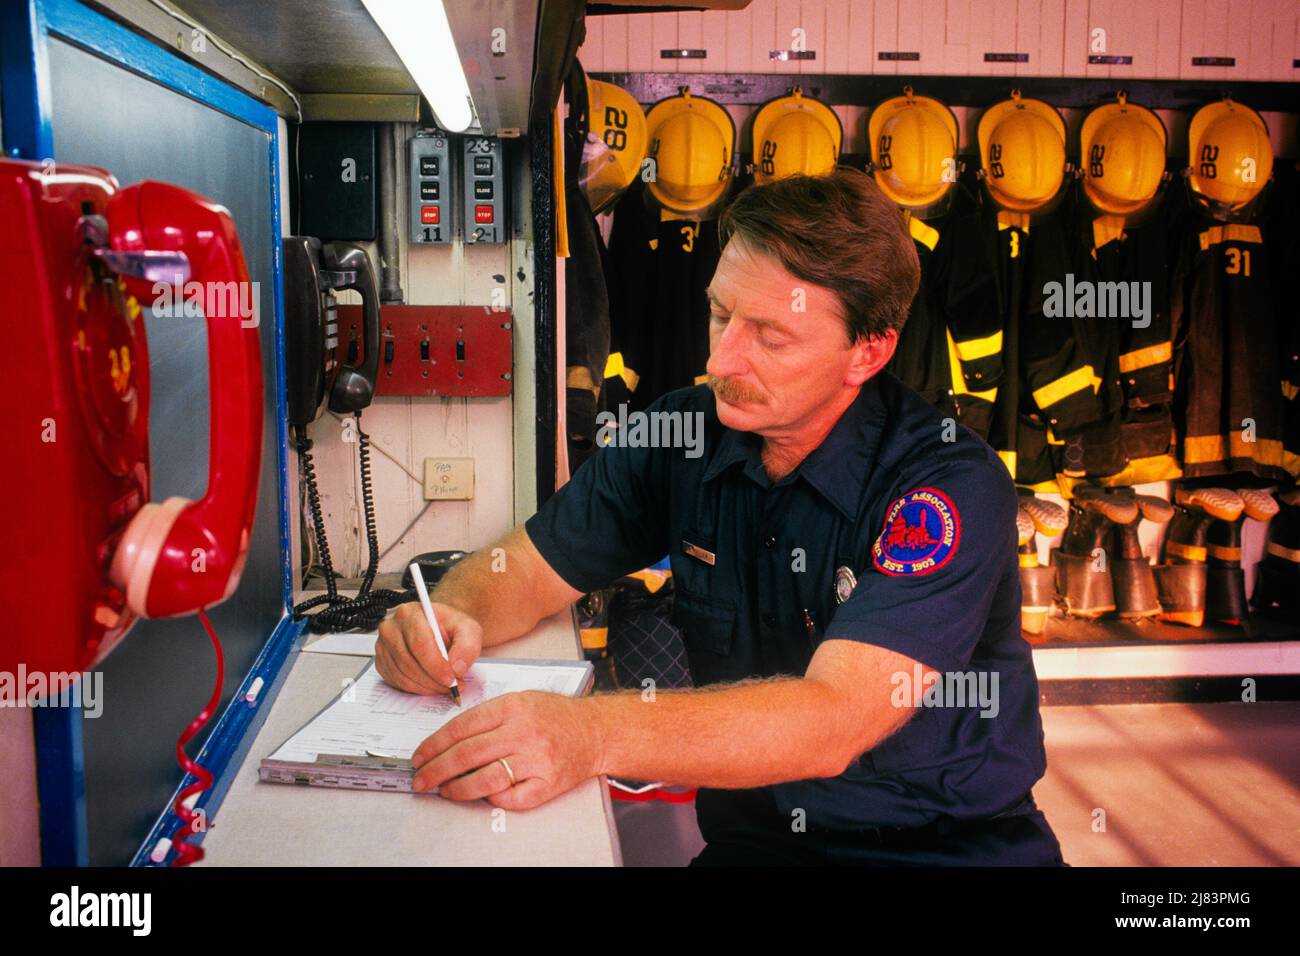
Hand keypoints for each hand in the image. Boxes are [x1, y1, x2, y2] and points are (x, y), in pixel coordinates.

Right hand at [375, 601, 482, 695]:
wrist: (439, 629)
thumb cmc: (449, 627)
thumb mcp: (469, 629)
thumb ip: (468, 645)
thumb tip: (456, 667)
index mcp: (410, 613)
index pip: (419, 643)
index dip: (436, 665)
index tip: (451, 678)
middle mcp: (391, 628)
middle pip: (409, 662)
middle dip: (434, 680)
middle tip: (452, 686)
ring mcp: (383, 646)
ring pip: (403, 675)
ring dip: (427, 686)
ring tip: (444, 686)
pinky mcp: (382, 662)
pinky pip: (397, 682)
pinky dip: (416, 688)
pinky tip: (430, 684)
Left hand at [410, 692, 602, 809]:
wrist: (595, 731)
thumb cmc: (555, 715)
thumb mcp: (521, 700)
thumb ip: (488, 716)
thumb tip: (447, 741)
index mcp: (513, 706)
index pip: (462, 727)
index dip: (435, 744)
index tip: (419, 756)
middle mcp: (524, 731)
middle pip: (468, 754)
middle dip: (437, 769)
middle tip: (421, 779)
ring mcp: (537, 759)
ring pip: (486, 778)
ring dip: (458, 788)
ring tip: (444, 790)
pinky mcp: (549, 783)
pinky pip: (513, 798)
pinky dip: (493, 798)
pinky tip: (483, 795)